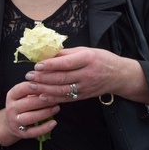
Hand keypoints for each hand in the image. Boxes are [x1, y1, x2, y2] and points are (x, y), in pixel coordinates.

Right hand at [0, 82, 60, 145]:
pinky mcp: (21, 133)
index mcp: (12, 95)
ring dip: (45, 113)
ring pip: (30, 117)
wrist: (11, 123)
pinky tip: (54, 123)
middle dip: (44, 100)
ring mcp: (14, 122)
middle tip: (57, 98)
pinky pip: (33, 132)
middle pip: (28, 103)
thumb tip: (51, 82)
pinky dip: (44, 128)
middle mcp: (11, 108)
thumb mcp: (24, 94)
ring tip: (57, 108)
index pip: (22, 88)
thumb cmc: (22, 104)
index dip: (36, 86)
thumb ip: (34, 89)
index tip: (48, 84)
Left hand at [23, 47, 146, 103]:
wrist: (119, 76)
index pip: (67, 63)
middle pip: (62, 78)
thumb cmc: (101, 59)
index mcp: (88, 59)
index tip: (37, 65)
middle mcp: (87, 74)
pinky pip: (66, 98)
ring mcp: (86, 87)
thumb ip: (67, 54)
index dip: (51, 65)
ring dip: (44, 89)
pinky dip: (53, 98)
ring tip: (31, 86)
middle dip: (43, 78)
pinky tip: (41, 96)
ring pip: (62, 90)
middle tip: (28, 77)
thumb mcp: (87, 50)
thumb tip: (48, 54)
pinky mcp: (84, 96)